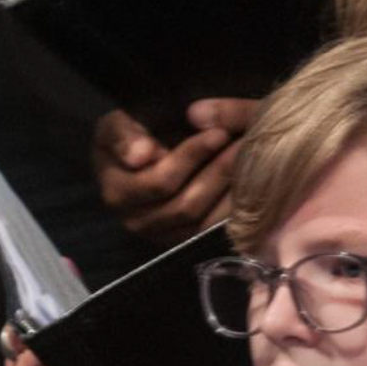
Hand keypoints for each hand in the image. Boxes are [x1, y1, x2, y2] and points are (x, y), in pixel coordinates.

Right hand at [91, 99, 258, 245]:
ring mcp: (160, 235)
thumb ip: (123, 135)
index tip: (218, 132)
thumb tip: (142, 156)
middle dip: (218, 172)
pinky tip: (247, 181)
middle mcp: (136, 221)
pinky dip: (232, 207)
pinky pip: (212, 231)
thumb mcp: (117, 124)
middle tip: (244, 143)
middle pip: (184, 205)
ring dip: (229, 189)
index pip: (160, 182)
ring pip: (201, 221)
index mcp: (117, 193)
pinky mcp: (182, 241)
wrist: (138, 156)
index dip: (191, 157)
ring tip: (249, 157)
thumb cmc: (130, 135)